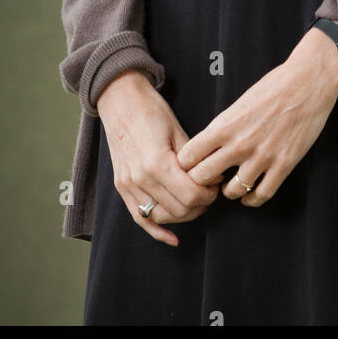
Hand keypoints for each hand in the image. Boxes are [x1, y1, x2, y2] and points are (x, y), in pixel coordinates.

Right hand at [97, 70, 218, 245]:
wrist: (121, 101)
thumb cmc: (152, 110)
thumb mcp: (178, 131)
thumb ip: (193, 160)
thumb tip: (211, 178)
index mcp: (157, 163)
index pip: (191, 195)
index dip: (209, 194)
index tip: (216, 183)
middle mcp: (140, 179)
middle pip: (179, 210)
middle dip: (201, 205)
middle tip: (210, 191)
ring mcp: (128, 185)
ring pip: (161, 217)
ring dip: (183, 215)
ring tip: (197, 202)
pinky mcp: (121, 187)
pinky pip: (139, 218)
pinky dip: (156, 231)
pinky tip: (172, 238)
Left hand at [176, 26, 337, 207]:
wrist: (308, 81)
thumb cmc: (274, 86)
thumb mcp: (240, 104)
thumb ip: (223, 127)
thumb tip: (210, 147)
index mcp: (224, 125)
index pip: (188, 156)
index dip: (187, 164)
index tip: (193, 165)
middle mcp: (239, 143)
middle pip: (203, 178)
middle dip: (202, 181)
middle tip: (209, 180)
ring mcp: (262, 156)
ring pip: (232, 191)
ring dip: (229, 191)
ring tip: (231, 185)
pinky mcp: (284, 164)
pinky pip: (261, 195)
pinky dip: (252, 199)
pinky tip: (250, 194)